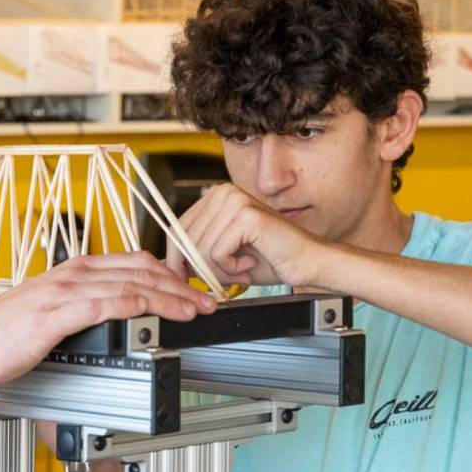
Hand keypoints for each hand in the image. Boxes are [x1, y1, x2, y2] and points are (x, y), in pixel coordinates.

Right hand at [0, 252, 216, 432]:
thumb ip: (77, 313)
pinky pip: (111, 302)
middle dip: (180, 285)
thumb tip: (106, 323)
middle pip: (140, 269)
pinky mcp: (60, 313)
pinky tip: (163, 313)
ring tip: (197, 310)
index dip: (168, 275)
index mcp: (70, 272)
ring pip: (134, 284)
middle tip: (206, 301)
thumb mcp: (47, 317)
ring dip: (172, 297)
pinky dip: (144, 304)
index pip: (131, 263)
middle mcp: (71, 274)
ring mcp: (66, 291)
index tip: (190, 291)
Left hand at [166, 183, 324, 289]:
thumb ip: (195, 253)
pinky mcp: (246, 216)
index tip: (182, 278)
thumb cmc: (269, 259)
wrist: (306, 262)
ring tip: (242, 266)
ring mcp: (235, 201)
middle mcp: (222, 192)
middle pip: (185, 240)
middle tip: (223, 276)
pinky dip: (231, 269)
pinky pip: (217, 253)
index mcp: (214, 197)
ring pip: (200, 249)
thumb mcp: (222, 255)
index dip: (175, 258)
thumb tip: (165, 262)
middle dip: (198, 268)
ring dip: (219, 270)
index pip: (177, 229)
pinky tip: (249, 262)